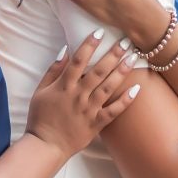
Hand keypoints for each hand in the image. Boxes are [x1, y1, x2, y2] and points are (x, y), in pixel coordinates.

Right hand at [29, 33, 140, 154]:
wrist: (46, 145)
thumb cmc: (40, 117)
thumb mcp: (40, 91)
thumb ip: (53, 70)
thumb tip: (65, 50)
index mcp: (64, 86)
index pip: (78, 60)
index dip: (89, 45)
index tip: (100, 32)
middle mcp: (78, 96)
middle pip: (98, 71)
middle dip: (113, 54)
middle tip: (126, 41)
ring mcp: (89, 110)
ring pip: (108, 88)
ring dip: (121, 72)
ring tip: (133, 58)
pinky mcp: (96, 124)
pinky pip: (113, 111)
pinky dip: (125, 101)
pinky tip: (137, 89)